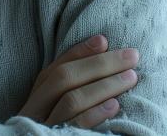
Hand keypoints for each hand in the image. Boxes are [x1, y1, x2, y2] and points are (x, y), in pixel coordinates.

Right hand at [18, 35, 140, 128]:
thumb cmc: (59, 133)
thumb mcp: (57, 112)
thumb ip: (72, 91)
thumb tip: (102, 51)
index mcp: (34, 101)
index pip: (54, 70)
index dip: (79, 52)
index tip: (104, 39)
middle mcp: (34, 113)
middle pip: (64, 79)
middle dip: (100, 64)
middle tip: (132, 56)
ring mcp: (44, 129)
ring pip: (71, 100)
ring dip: (104, 85)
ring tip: (131, 77)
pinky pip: (74, 127)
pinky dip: (95, 113)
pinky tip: (115, 105)